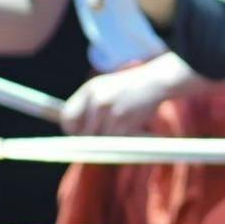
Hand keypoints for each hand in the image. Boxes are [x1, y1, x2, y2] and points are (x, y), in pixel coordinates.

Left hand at [61, 68, 176, 135]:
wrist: (157, 81)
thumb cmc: (133, 87)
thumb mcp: (107, 89)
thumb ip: (91, 106)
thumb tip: (78, 133)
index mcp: (89, 90)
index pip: (67, 117)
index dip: (73, 130)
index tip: (82, 136)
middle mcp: (95, 100)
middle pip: (83, 133)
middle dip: (93, 142)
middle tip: (106, 141)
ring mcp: (109, 111)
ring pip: (101, 140)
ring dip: (113, 142)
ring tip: (127, 132)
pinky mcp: (123, 120)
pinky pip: (117, 141)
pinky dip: (127, 141)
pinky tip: (138, 131)